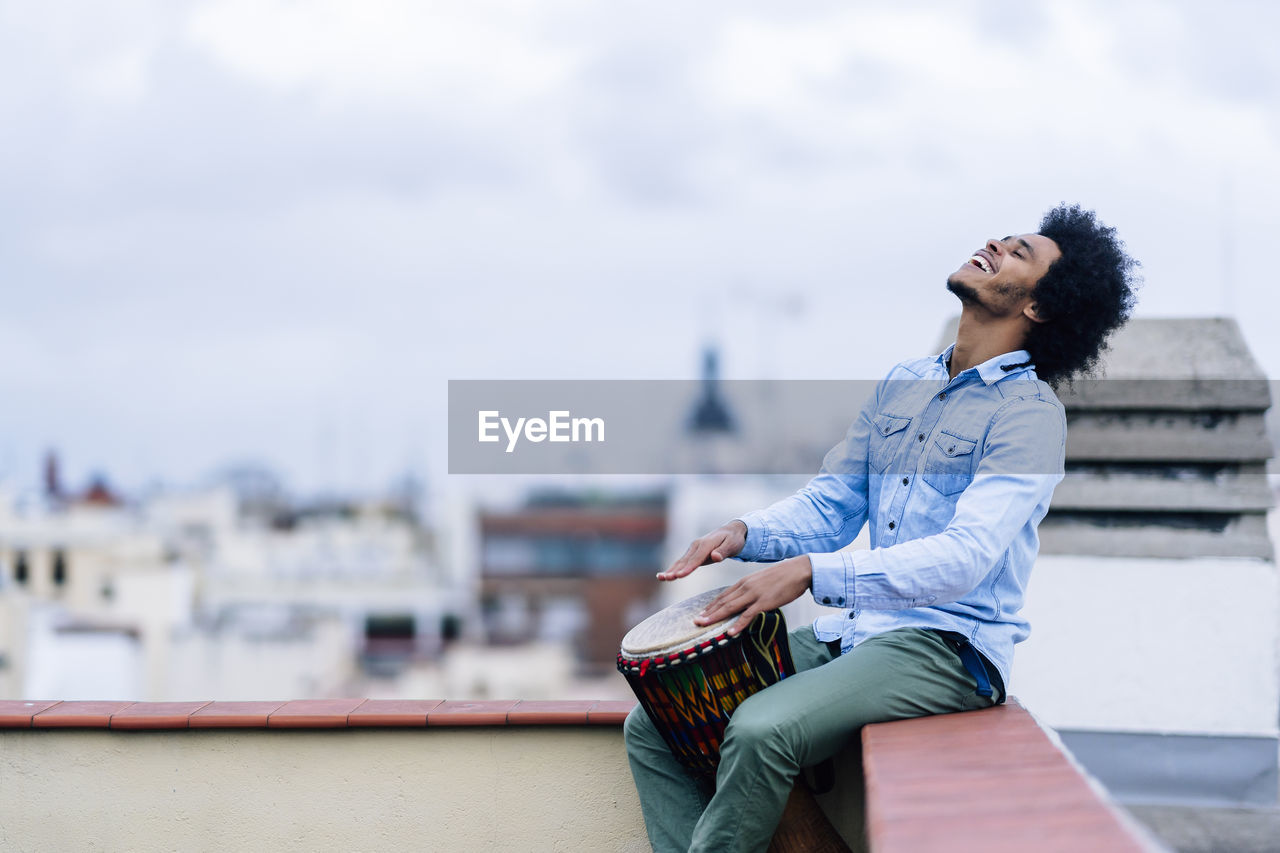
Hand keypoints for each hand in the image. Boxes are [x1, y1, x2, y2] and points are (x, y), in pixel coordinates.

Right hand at [658, 520, 746, 580]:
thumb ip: (723, 551)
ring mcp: (693, 549)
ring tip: (661, 578)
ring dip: (671, 570)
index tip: (680, 575)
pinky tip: (665, 575)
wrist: (731, 531)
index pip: (697, 558)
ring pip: (681, 561)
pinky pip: (682, 562)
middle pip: (685, 560)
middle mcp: (697, 545)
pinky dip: (673, 569)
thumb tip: (715, 557)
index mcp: (707, 544)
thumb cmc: (733, 539)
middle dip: (675, 570)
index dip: (688, 567)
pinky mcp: (693, 553)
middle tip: (666, 578)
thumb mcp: (732, 544)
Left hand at [693, 556, 812, 635]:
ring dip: (716, 617)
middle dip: (708, 612)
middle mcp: (746, 587)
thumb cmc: (782, 576)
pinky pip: (748, 615)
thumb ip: (751, 589)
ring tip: (704, 625)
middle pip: (723, 602)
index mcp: (744, 582)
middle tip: (696, 621)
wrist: (798, 570)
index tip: (701, 613)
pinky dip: (738, 624)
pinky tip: (730, 632)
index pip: (723, 595)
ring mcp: (754, 594)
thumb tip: (745, 600)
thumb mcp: (761, 581)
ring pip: (730, 607)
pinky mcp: (764, 602)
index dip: (711, 605)